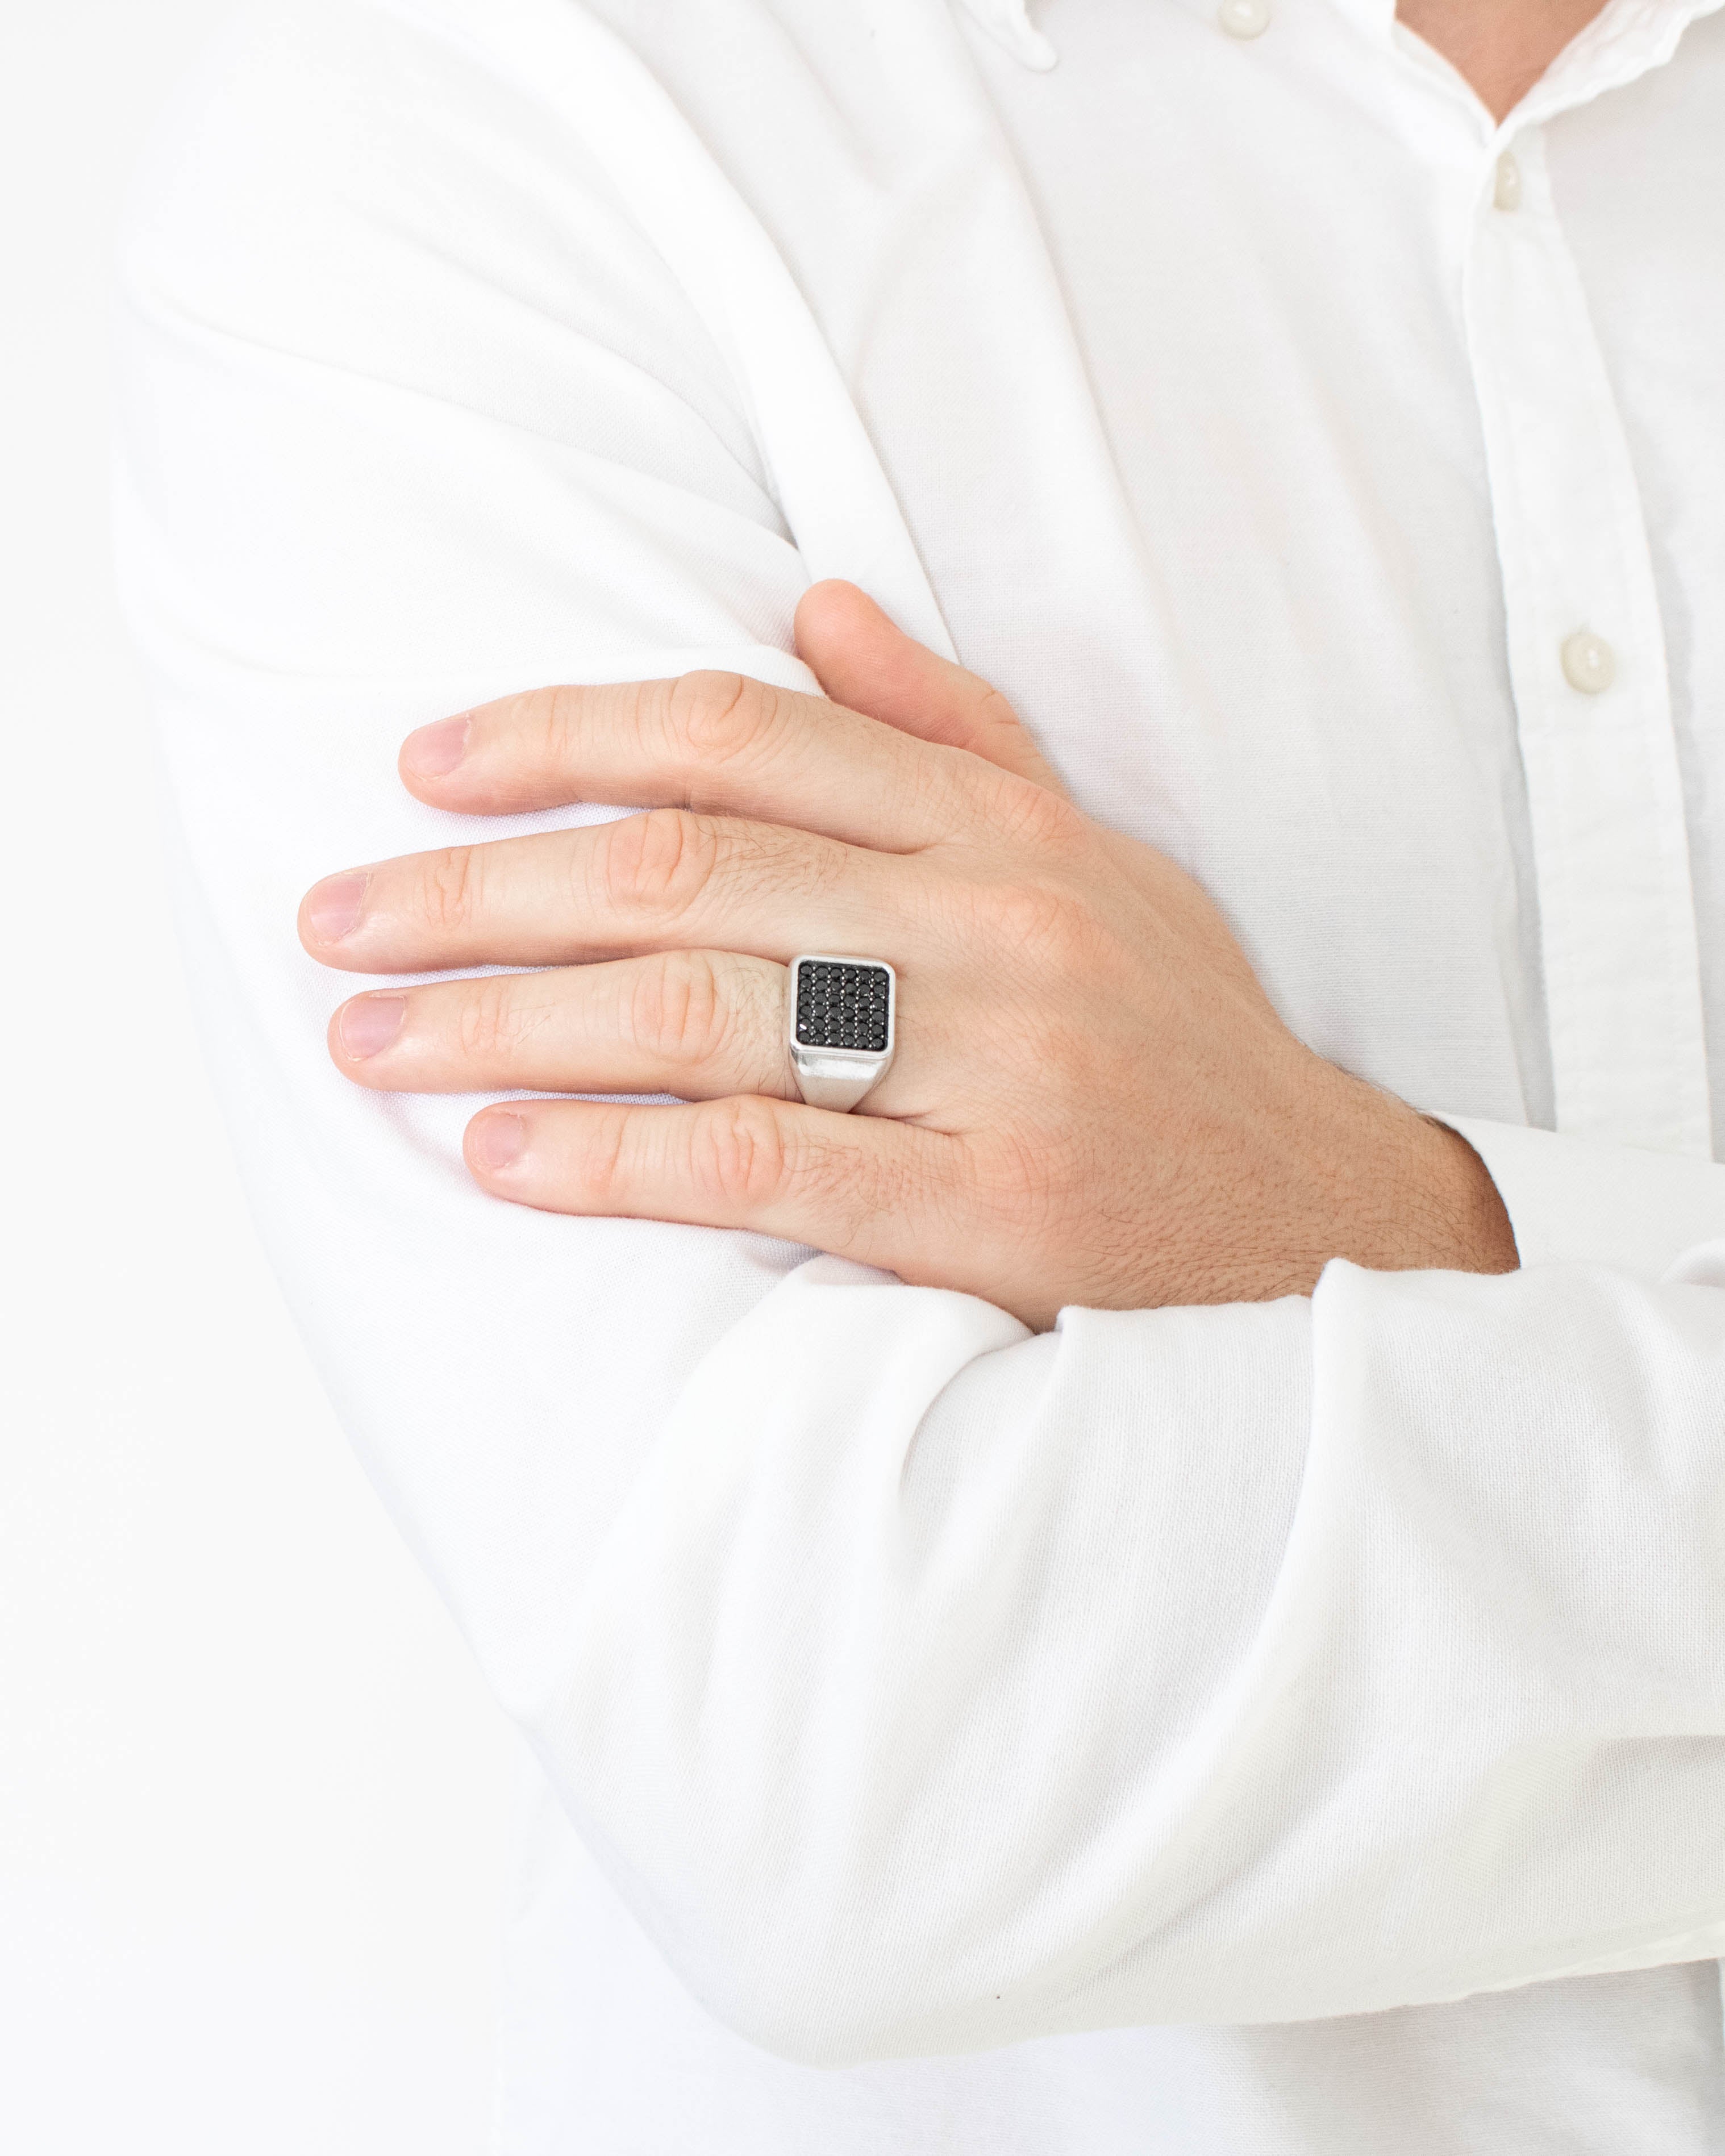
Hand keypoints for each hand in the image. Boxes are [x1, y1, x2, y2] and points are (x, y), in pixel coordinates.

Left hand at [298, 583, 1516, 1326]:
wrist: (1319, 1219)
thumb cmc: (1175, 1031)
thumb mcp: (1094, 852)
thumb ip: (949, 731)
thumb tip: (813, 601)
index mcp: (1001, 828)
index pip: (740, 734)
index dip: (561, 735)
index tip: (426, 767)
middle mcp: (996, 926)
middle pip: (684, 869)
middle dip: (481, 889)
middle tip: (338, 920)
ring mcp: (1000, 1071)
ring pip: (704, 1011)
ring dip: (508, 1025)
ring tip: (373, 1042)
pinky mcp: (998, 1215)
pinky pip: (770, 1168)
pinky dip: (619, 1158)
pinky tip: (507, 1159)